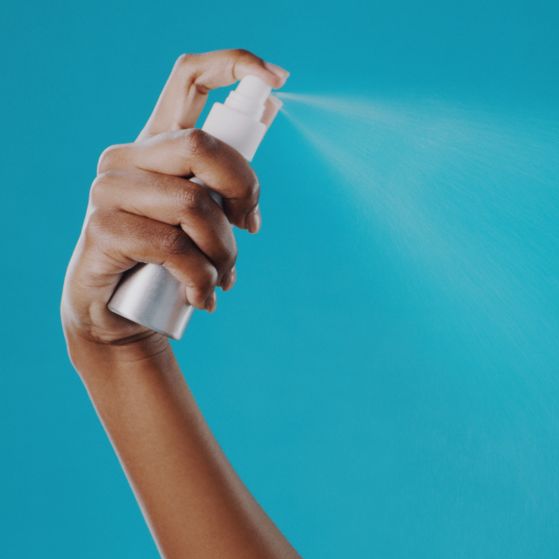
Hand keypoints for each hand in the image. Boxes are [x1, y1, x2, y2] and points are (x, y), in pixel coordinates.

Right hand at [61, 48, 287, 358]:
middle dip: (243, 192)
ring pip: (194, 205)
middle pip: (202, 146)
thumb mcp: (208, 214)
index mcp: (160, 142)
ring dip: (224, 252)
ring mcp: (109, 189)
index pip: (189, 78)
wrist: (120, 313)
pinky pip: (174, 248)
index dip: (234, 65)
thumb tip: (271, 107)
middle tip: (249, 229)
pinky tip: (201, 295)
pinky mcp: (101, 228)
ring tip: (220, 275)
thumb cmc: (173, 259)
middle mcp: (129, 156)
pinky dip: (201, 278)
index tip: (278, 77)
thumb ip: (230, 175)